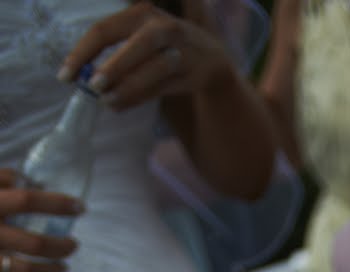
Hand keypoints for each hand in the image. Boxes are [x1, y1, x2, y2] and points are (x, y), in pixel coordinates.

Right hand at [0, 169, 80, 271]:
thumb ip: (0, 178)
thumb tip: (27, 180)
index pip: (27, 200)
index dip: (57, 203)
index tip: (80, 207)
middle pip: (34, 243)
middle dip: (61, 246)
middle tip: (74, 244)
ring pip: (26, 271)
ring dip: (52, 271)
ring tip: (63, 267)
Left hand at [59, 2, 234, 112]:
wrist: (209, 58)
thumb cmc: (163, 49)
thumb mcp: (138, 40)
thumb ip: (115, 55)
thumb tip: (85, 78)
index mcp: (140, 14)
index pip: (104, 30)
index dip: (82, 53)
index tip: (65, 76)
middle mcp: (162, 26)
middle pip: (135, 44)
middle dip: (113, 66)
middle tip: (93, 86)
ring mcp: (180, 49)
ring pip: (153, 67)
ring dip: (128, 87)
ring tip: (107, 102)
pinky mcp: (192, 72)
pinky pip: (163, 86)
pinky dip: (140, 97)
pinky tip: (122, 106)